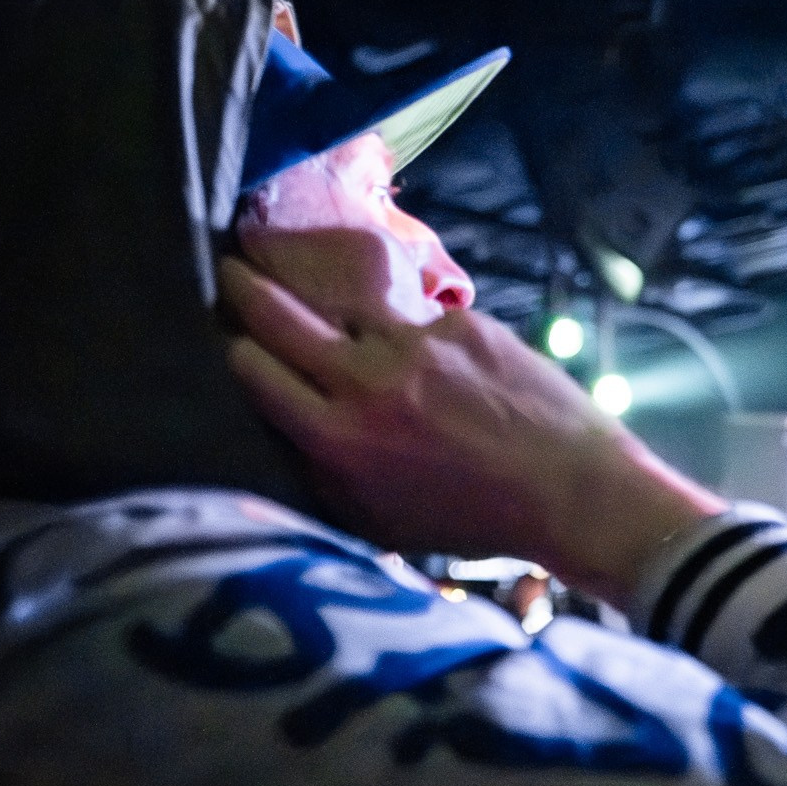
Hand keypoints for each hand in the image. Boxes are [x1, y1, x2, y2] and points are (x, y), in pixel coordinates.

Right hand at [218, 257, 722, 604]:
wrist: (570, 490)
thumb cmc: (472, 519)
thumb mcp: (377, 519)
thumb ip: (320, 474)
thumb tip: (279, 433)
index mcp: (337, 438)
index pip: (252, 369)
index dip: (227, 345)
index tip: (216, 329)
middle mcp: (365, 381)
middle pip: (278, 315)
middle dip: (242, 286)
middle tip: (224, 266)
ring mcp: (416, 344)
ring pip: (343, 298)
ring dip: (315, 283)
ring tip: (297, 268)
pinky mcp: (462, 324)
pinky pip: (416, 315)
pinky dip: (409, 325)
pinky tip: (421, 340)